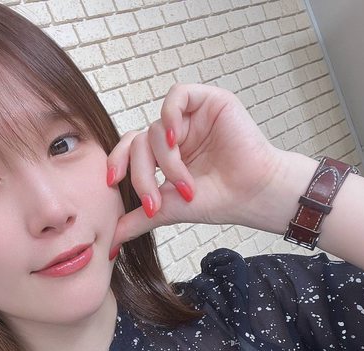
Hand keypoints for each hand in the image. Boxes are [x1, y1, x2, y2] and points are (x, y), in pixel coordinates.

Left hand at [107, 82, 283, 251]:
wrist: (252, 196)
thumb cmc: (218, 201)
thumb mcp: (169, 210)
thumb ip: (138, 220)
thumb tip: (111, 242)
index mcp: (164, 156)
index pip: (130, 150)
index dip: (117, 162)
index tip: (112, 182)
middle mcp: (176, 136)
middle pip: (138, 143)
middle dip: (141, 175)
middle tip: (155, 202)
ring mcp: (191, 118)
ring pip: (155, 128)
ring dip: (166, 162)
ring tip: (186, 185)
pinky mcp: (209, 102)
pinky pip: (177, 96)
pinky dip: (169, 117)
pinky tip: (176, 138)